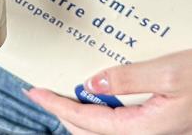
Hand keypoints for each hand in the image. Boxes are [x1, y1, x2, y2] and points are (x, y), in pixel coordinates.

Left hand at [25, 49, 191, 134]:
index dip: (57, 105)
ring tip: (59, 98)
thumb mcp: (167, 73)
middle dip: (62, 114)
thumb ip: (126, 79)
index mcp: (145, 128)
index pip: (87, 121)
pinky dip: (97, 115)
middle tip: (40, 93)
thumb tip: (90, 85)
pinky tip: (94, 101)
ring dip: (78, 117)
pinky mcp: (158, 123)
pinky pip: (118, 125)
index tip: (35, 91)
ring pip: (104, 131)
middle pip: (91, 131)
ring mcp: (153, 131)